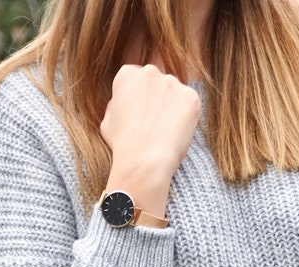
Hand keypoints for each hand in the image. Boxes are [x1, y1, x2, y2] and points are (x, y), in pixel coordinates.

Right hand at [100, 64, 201, 215]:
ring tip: (165, 132)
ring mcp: (173, 83)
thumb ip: (116, 105)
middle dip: (157, 99)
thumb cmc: (123, 146)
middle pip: (157, 83)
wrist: (144, 161)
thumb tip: (122, 102)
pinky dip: (187, 118)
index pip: (136, 79)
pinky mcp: (191, 97)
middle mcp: (150, 72)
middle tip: (155, 125)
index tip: (140, 115)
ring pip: (175, 93)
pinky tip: (177, 133)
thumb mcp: (107, 121)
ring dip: (172, 108)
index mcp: (127, 75)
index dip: (139, 99)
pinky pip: (190, 105)